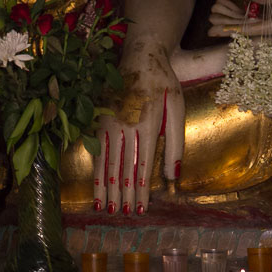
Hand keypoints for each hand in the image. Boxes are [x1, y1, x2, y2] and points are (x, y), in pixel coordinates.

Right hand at [93, 36, 184, 214]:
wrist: (140, 55)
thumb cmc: (163, 84)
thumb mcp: (177, 110)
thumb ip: (175, 143)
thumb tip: (174, 176)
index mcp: (146, 126)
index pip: (143, 167)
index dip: (141, 191)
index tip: (141, 210)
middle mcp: (124, 127)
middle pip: (122, 169)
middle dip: (122, 195)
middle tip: (121, 216)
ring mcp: (107, 123)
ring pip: (106, 162)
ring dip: (106, 188)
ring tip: (106, 208)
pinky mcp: (97, 119)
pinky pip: (95, 150)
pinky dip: (95, 171)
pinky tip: (96, 186)